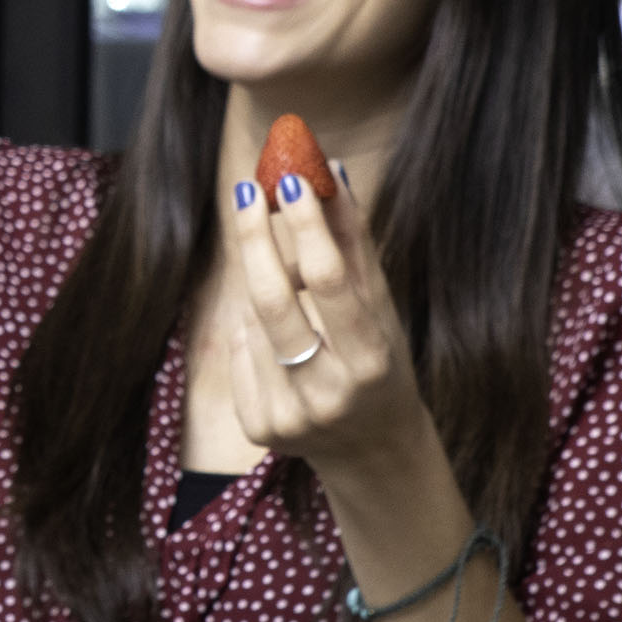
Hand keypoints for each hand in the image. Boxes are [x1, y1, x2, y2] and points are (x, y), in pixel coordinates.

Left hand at [220, 158, 433, 493]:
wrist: (373, 450)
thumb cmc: (381, 362)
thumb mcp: (381, 309)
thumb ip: (353, 244)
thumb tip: (330, 170)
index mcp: (369, 362)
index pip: (328, 282)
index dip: (305, 227)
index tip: (289, 180)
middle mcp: (327, 394)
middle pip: (272, 301)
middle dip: (255, 239)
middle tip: (247, 190)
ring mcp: (287, 416)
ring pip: (252, 320)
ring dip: (263, 286)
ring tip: (286, 279)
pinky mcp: (257, 428)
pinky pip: (241, 350)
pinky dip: (255, 330)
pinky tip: (281, 340)